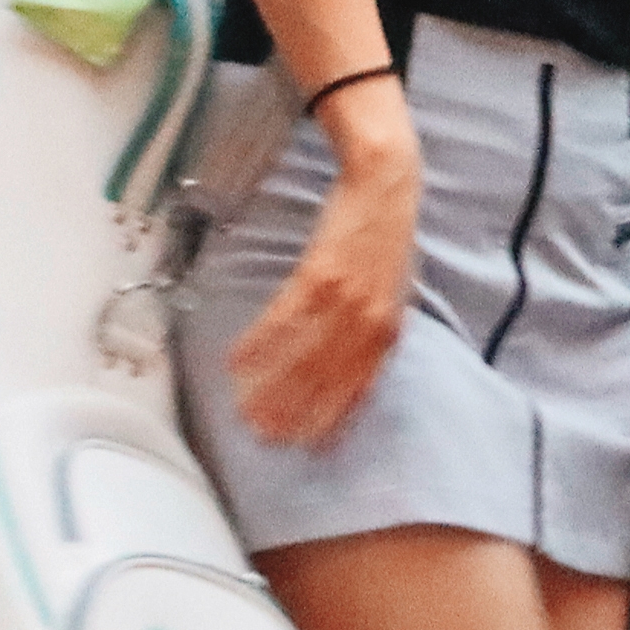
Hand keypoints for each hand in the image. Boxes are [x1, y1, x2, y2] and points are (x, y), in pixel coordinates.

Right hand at [227, 97, 420, 447]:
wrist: (386, 183)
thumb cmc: (387, 237)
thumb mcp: (393, 290)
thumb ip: (375, 331)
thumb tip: (352, 366)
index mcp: (388, 329)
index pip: (358, 387)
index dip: (332, 419)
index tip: (307, 446)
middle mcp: (369, 321)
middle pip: (325, 380)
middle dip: (293, 413)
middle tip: (262, 438)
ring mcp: (346, 299)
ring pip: (303, 356)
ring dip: (270, 387)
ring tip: (243, 410)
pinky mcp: (321, 273)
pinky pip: (285, 318)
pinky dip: (260, 342)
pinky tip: (236, 362)